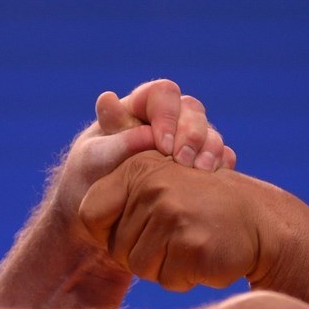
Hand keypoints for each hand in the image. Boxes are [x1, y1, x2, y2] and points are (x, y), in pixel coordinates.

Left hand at [79, 150, 267, 290]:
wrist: (263, 223)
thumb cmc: (202, 206)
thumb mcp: (161, 178)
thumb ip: (123, 173)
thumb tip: (96, 132)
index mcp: (138, 167)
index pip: (89, 213)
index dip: (107, 232)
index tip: (136, 229)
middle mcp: (152, 186)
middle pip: (115, 248)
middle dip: (143, 253)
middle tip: (178, 235)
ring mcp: (173, 215)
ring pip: (139, 267)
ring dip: (164, 267)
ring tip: (191, 244)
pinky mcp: (192, 244)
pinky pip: (168, 279)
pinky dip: (185, 277)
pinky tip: (206, 256)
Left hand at [96, 80, 235, 171]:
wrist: (99, 215)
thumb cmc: (89, 178)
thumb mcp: (94, 160)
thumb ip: (117, 141)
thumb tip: (146, 132)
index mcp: (139, 106)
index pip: (163, 93)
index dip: (167, 115)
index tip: (161, 146)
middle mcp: (167, 119)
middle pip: (192, 111)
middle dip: (192, 134)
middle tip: (182, 162)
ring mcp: (186, 140)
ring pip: (210, 134)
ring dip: (209, 151)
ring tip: (199, 173)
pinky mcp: (199, 164)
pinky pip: (220, 158)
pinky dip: (220, 167)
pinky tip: (211, 182)